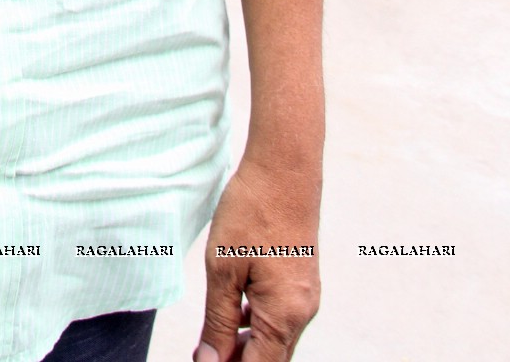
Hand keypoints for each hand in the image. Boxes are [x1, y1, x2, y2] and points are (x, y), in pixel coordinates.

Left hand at [195, 159, 319, 361]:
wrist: (284, 168)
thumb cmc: (251, 212)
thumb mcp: (223, 269)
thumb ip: (218, 321)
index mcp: (284, 316)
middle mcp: (302, 312)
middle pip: (270, 358)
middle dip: (238, 360)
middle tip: (204, 353)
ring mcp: (305, 296)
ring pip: (275, 339)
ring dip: (246, 345)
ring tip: (213, 339)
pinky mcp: (302, 280)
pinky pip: (280, 316)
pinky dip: (257, 324)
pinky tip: (234, 312)